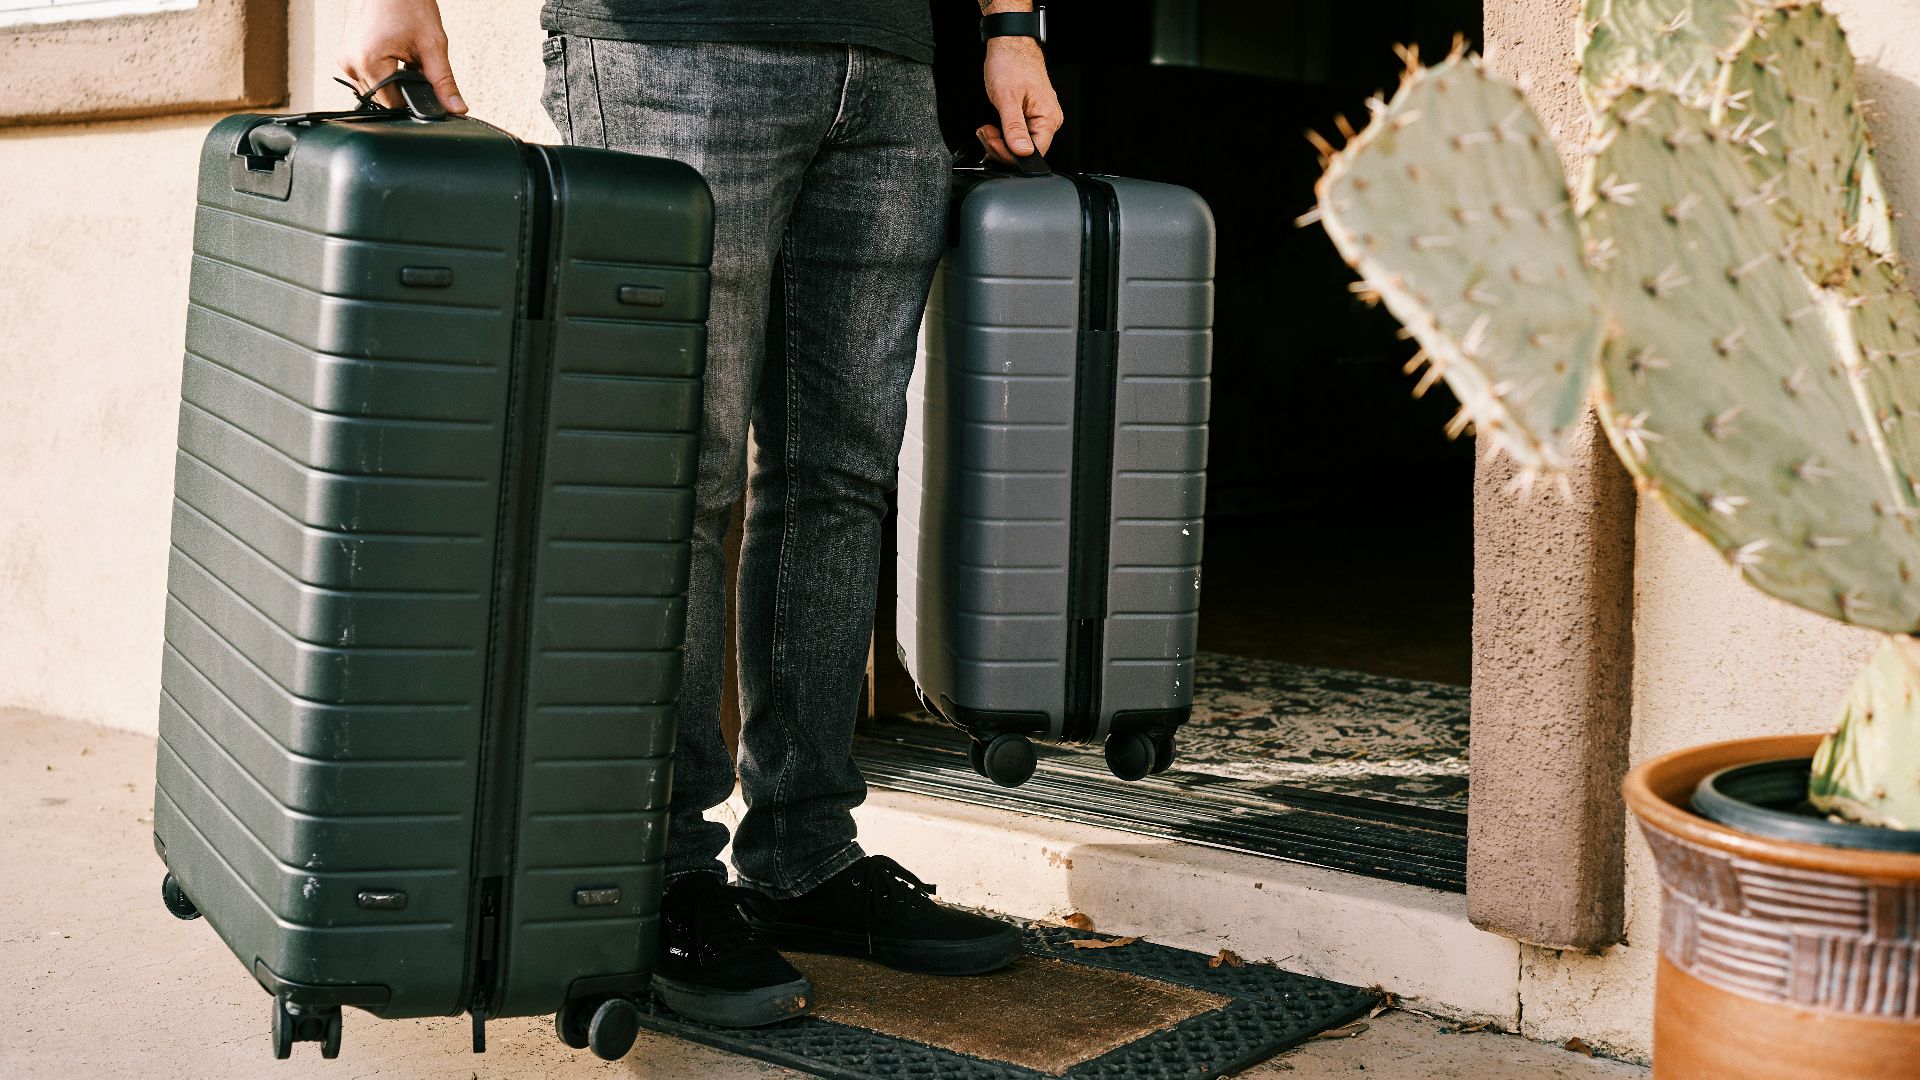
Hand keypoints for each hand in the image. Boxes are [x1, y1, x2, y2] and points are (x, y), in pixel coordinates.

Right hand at [339, 0, 466, 113]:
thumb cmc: (407, 2)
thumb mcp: (432, 45)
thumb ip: (443, 82)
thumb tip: (455, 108)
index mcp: (368, 62)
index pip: (393, 105)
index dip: (414, 104)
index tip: (427, 93)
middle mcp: (350, 63)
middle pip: (383, 99)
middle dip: (404, 90)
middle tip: (417, 66)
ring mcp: (345, 58)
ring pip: (374, 89)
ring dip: (393, 82)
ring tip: (405, 57)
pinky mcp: (346, 53)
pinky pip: (366, 76)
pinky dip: (383, 72)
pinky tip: (395, 56)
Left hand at [978, 36, 1062, 164]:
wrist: (1010, 44)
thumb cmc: (1011, 63)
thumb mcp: (1007, 99)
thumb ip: (1014, 128)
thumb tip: (1022, 152)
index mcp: (1048, 118)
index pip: (1034, 153)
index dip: (1011, 154)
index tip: (993, 142)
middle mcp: (1048, 120)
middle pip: (1025, 151)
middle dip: (1001, 147)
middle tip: (986, 133)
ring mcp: (1039, 117)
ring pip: (1019, 144)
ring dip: (999, 141)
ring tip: (987, 129)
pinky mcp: (1030, 115)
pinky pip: (1017, 133)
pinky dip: (1002, 134)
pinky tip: (993, 126)